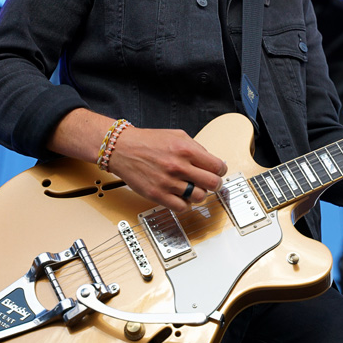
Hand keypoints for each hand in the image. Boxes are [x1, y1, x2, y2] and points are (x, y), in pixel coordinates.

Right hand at [107, 127, 227, 212]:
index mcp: (186, 150)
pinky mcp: (157, 195)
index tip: (218, 172)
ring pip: (199, 197)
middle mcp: (178, 167)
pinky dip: (185, 204)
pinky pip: (182, 207)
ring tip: (193, 188)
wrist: (122, 149)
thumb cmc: (148, 141)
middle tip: (211, 183)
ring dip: (199, 194)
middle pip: (212, 184)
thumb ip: (196, 148)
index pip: (217, 167)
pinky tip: (181, 196)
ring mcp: (168, 182)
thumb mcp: (177, 135)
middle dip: (215, 184)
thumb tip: (212, 162)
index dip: (221, 170)